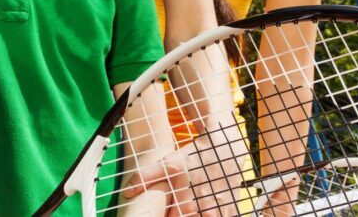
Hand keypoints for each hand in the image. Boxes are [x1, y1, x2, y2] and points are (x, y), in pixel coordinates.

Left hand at [124, 121, 247, 215]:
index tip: (162, 213)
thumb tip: (126, 191)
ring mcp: (220, 212)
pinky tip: (205, 208)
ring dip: (195, 216)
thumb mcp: (168, 164)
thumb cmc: (194, 156)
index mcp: (187, 205)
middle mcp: (205, 212)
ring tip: (188, 207)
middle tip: (176, 207)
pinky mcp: (231, 210)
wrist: (224, 147)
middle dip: (179, 216)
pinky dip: (212, 215)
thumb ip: (145, 178)